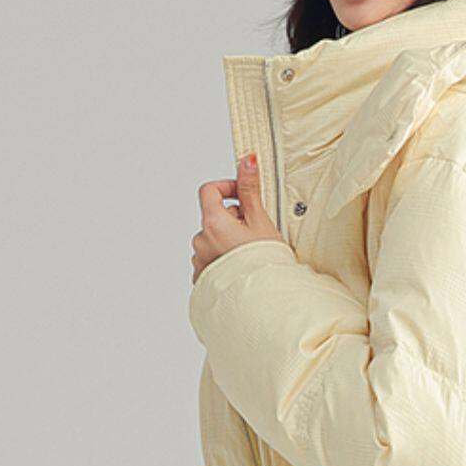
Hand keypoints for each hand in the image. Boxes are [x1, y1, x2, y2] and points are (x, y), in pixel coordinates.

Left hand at [191, 155, 285, 281]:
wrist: (264, 303)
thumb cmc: (265, 265)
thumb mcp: (261, 222)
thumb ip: (250, 190)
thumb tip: (246, 161)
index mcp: (213, 223)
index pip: (209, 190)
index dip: (226, 188)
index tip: (242, 196)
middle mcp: (201, 241)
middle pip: (213, 218)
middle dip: (232, 220)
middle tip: (255, 232)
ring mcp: (200, 262)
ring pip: (212, 240)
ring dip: (228, 241)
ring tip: (250, 254)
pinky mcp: (202, 280)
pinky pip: (211, 261)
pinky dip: (223, 260)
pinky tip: (241, 268)